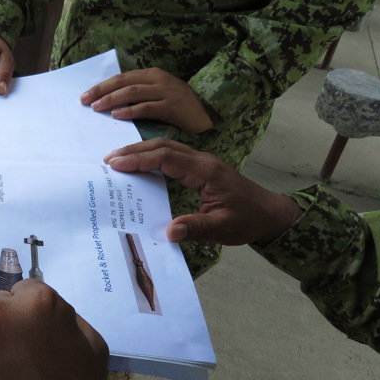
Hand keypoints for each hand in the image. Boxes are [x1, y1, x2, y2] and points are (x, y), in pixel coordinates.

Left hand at [79, 68, 211, 133]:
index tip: (85, 95)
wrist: (207, 113)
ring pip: (132, 93)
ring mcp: (165, 92)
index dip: (102, 86)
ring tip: (97, 108)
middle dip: (101, 91)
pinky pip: (146, 107)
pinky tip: (118, 115)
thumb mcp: (158, 94)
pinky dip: (130, 111)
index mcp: (152, 74)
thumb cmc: (179, 106)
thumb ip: (139, 95)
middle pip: (123, 82)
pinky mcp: (172, 106)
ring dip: (112, 100)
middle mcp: (158, 80)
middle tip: (85, 101)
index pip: (121, 77)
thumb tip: (112, 103)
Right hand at [104, 139, 302, 244]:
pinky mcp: (202, 167)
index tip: (116, 165)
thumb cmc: (248, 220)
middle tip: (108, 160)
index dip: (140, 160)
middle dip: (135, 151)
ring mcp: (203, 162)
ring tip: (118, 160)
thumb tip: (169, 232)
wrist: (270, 213)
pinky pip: (174, 154)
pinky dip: (154, 156)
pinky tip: (141, 164)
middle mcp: (203, 161)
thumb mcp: (223, 228)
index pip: (167, 158)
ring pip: (168, 147)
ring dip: (143, 151)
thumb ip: (196, 228)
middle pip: (164, 146)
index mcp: (206, 172)